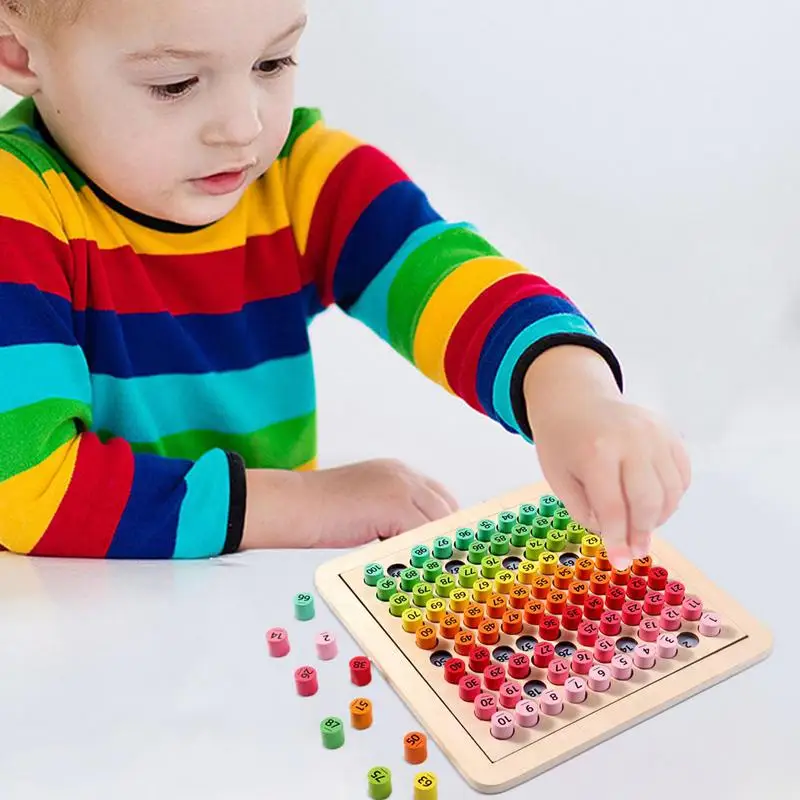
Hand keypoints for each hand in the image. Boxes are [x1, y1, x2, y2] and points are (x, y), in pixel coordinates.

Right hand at [242, 459, 457, 549]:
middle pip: (446, 507)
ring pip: (438, 521)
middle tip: (443, 565)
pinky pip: (421, 533)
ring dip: (434, 546)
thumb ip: (391, 518)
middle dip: (445, 537)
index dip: (444, 525)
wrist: (292, 505)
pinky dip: (419, 551)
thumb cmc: (316, 511)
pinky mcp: (394, 505)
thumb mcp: (364, 509)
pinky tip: (412, 568)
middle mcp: (402, 474)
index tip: (446, 548)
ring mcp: (400, 486)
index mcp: (395, 473)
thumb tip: (414, 545)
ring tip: (431, 571)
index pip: (438, 498)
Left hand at [524, 346, 690, 567]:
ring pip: (671, 491)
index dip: (618, 540)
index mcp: (595, 451)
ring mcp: (654, 433)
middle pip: (647, 501)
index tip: (622, 562)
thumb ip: (584, 510)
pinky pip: (681, 474)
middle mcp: (630, 439)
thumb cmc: (562, 440)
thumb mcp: (557, 477)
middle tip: (636, 550)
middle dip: (642, 532)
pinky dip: (672, 495)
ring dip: (659, 516)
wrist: (575, 396)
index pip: (613, 507)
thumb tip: (615, 536)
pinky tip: (653, 502)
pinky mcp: (668, 431)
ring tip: (641, 525)